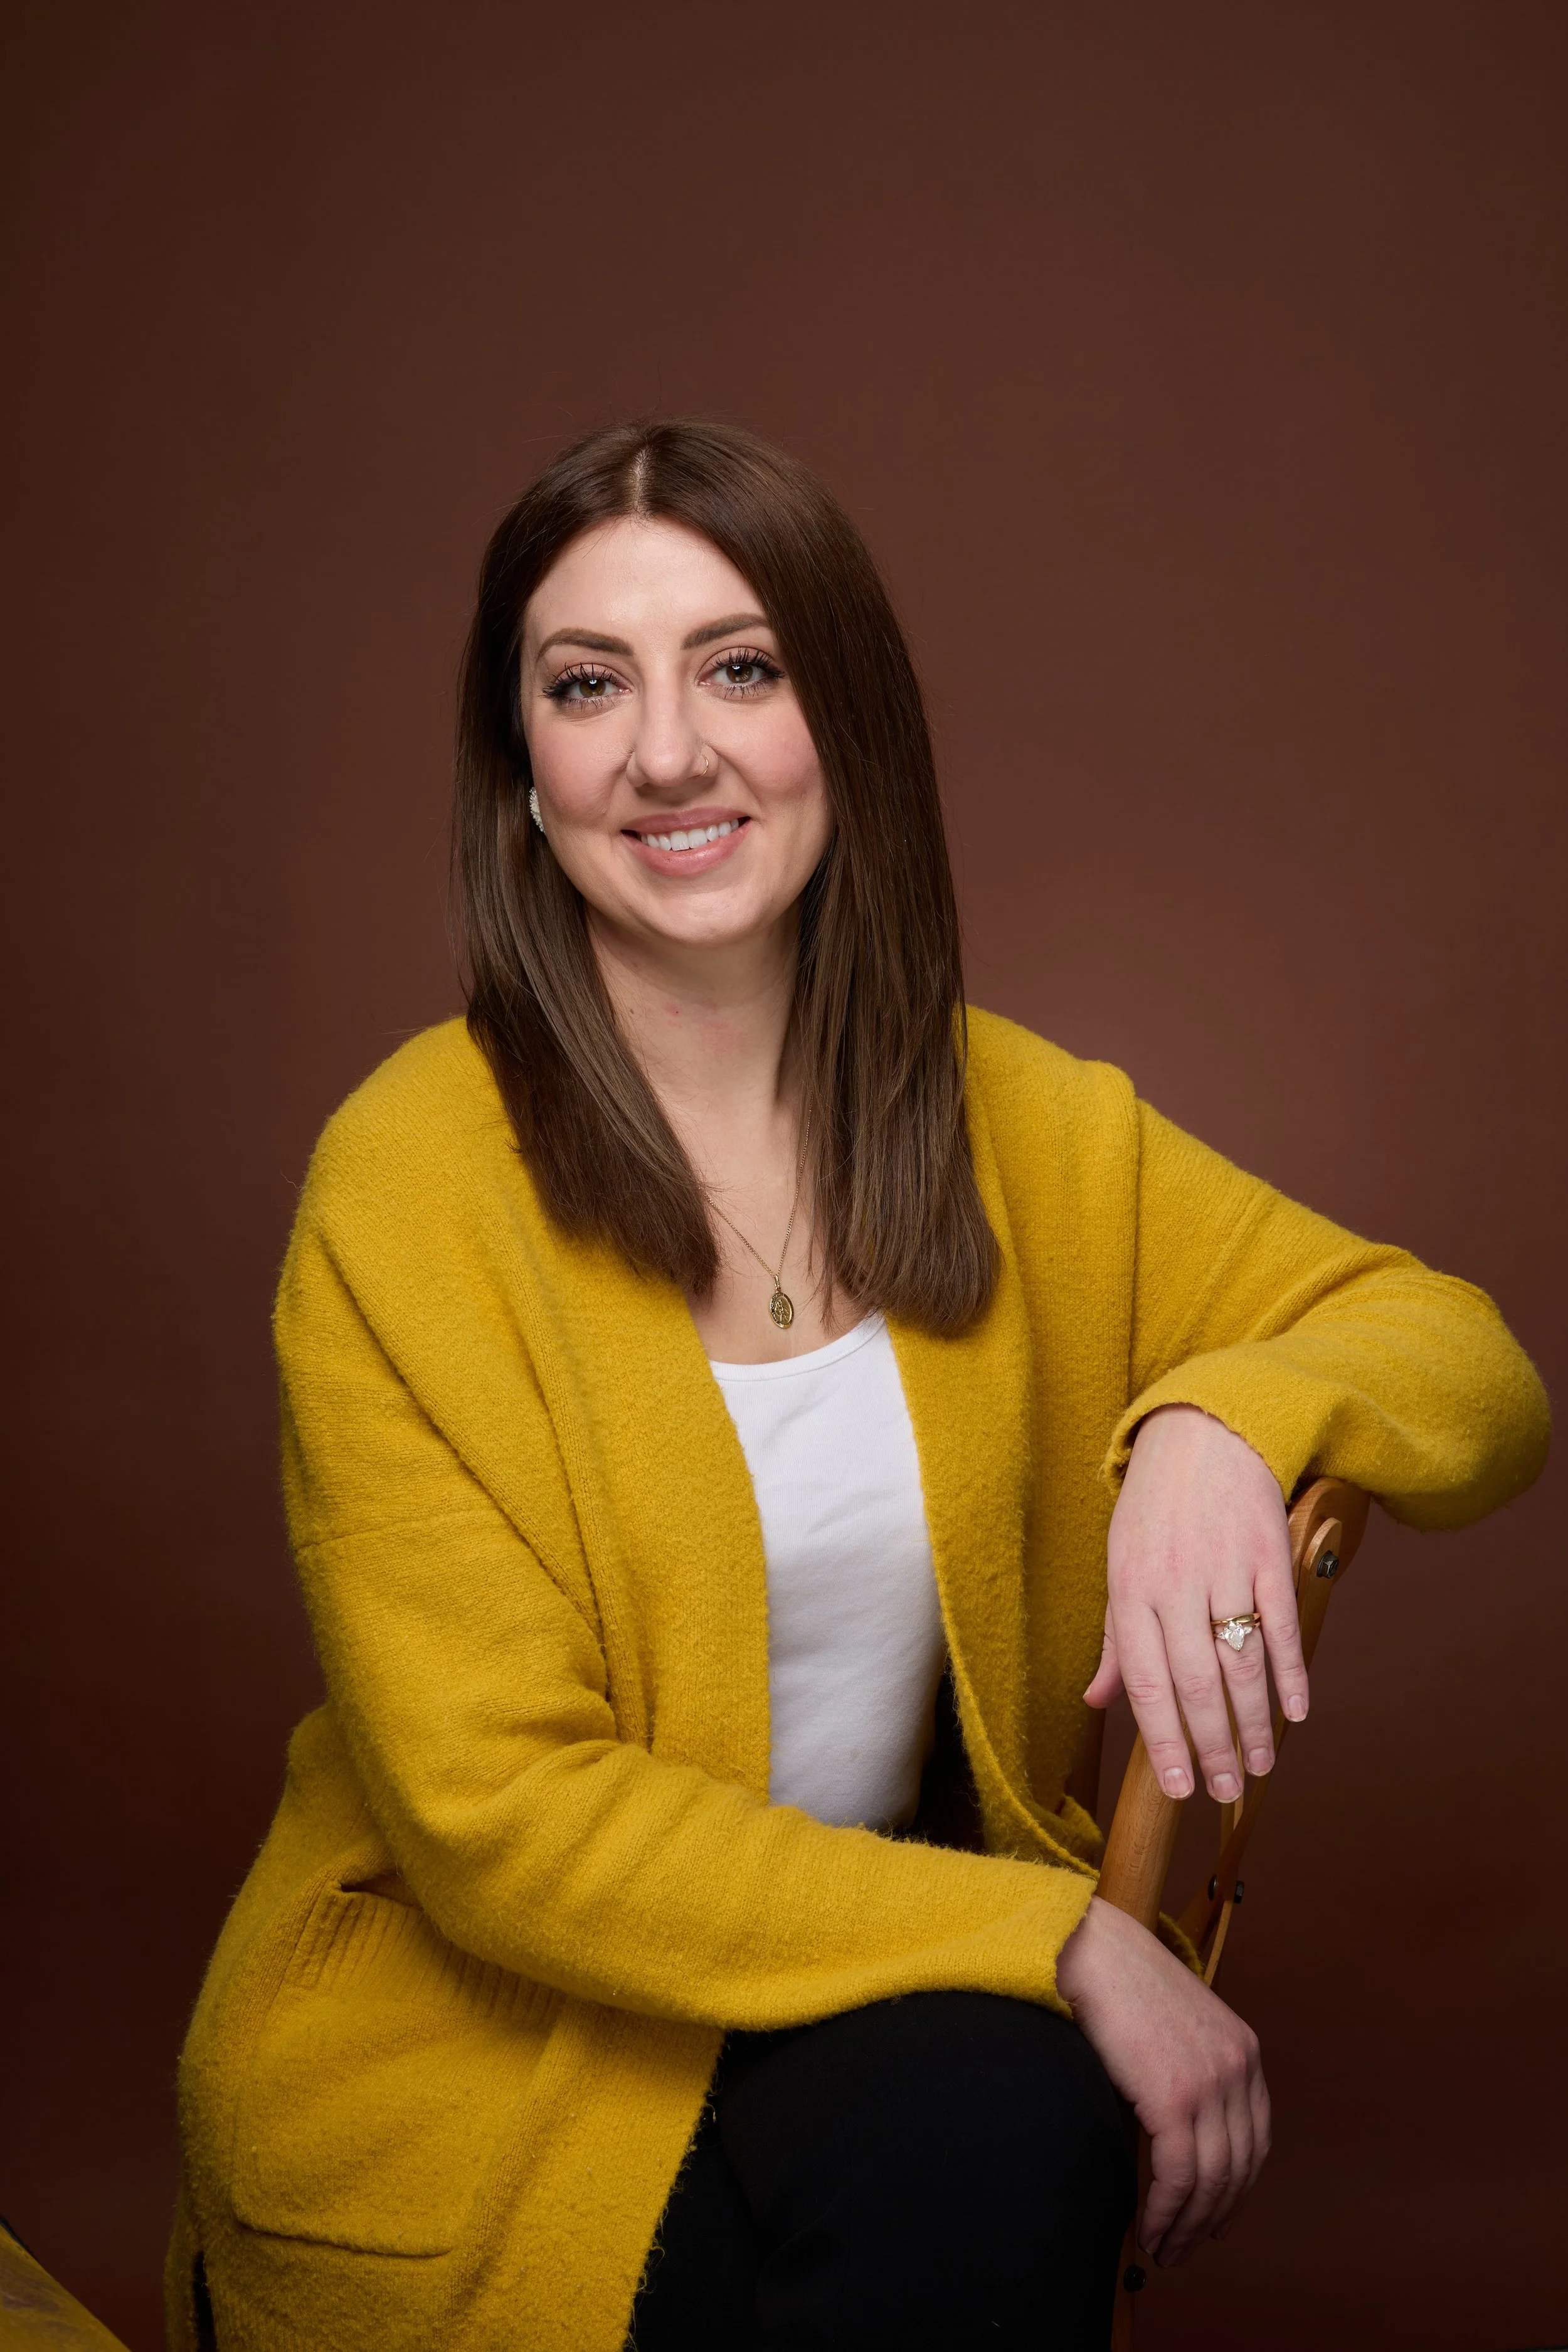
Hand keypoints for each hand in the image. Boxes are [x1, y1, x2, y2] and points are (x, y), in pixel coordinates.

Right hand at [1057, 1895, 1269, 2261]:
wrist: (1086, 1948)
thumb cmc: (1116, 1981)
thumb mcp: (1175, 2026)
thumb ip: (1189, 2072)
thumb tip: (1178, 2136)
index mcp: (1243, 2049)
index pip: (1255, 2142)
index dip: (1236, 2191)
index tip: (1213, 2218)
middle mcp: (1238, 2067)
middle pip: (1239, 2169)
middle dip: (1213, 2219)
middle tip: (1185, 2247)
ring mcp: (1211, 2082)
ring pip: (1212, 2181)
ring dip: (1188, 2227)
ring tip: (1164, 2249)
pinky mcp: (1175, 2097)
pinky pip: (1180, 2177)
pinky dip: (1167, 2213)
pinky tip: (1150, 2230)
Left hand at [1085, 1404, 1304, 1802]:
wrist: (1205, 1431)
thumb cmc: (1155, 1507)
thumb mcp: (1120, 1564)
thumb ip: (1115, 1639)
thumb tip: (1096, 1702)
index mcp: (1130, 1589)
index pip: (1145, 1681)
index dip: (1162, 1740)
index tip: (1176, 1787)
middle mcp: (1175, 1582)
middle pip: (1195, 1682)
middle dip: (1211, 1746)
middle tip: (1225, 1791)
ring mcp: (1225, 1567)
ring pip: (1240, 1662)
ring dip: (1252, 1722)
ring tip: (1258, 1766)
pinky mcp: (1269, 1553)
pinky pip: (1281, 1624)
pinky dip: (1291, 1672)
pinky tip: (1296, 1712)